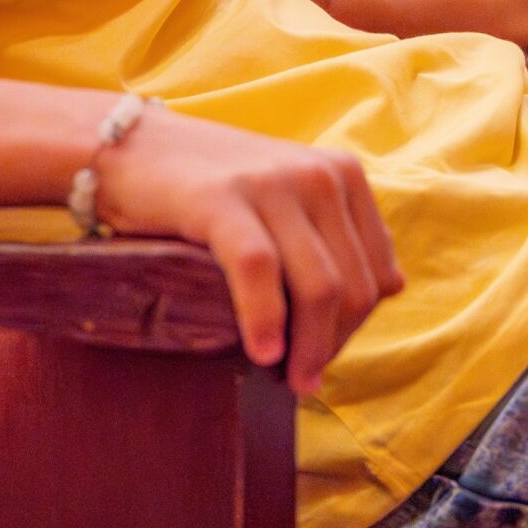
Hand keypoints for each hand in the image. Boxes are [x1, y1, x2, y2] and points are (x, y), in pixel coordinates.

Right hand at [94, 108, 404, 395]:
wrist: (131, 146)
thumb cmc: (210, 185)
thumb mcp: (287, 196)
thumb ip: (336, 233)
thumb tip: (395, 286)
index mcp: (342, 174)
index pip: (376, 272)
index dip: (355, 326)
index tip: (321, 352)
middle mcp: (318, 174)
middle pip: (352, 286)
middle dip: (332, 344)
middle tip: (303, 381)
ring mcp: (272, 183)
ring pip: (317, 286)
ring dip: (308, 347)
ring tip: (289, 380)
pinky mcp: (223, 198)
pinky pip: (260, 271)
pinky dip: (264, 321)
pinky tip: (260, 353)